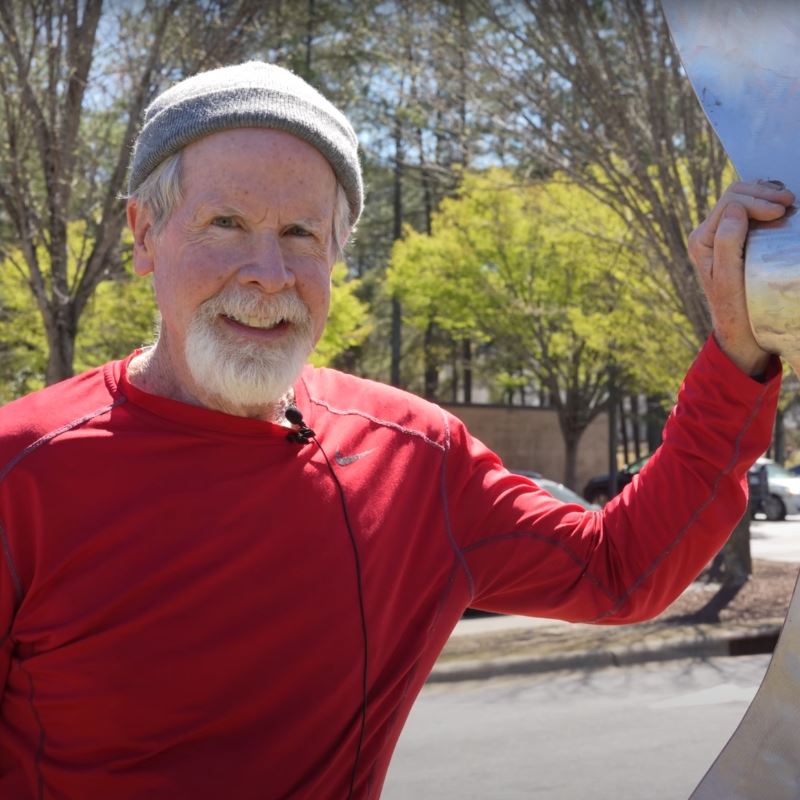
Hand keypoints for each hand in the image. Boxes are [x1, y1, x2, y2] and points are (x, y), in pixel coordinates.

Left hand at [688, 179, 794, 375]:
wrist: (741, 328)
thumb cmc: (736, 307)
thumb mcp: (729, 278)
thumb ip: (727, 243)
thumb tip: (735, 209)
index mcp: (701, 240)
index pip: (730, 202)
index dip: (758, 200)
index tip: (782, 210)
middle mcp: (708, 234)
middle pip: (736, 195)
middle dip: (764, 193)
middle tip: (790, 202)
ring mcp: (722, 234)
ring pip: (744, 198)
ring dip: (767, 195)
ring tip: (789, 203)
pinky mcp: (737, 238)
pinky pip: (751, 210)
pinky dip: (768, 203)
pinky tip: (782, 208)